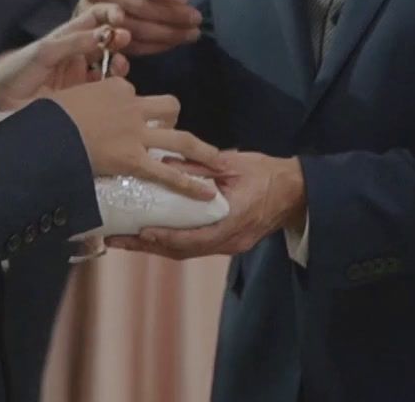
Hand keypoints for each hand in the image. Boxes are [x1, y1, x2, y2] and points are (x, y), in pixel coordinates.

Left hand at [0, 5, 131, 110]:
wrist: (3, 102)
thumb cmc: (18, 70)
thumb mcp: (45, 50)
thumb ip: (75, 41)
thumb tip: (106, 33)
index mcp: (68, 36)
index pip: (95, 18)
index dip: (109, 14)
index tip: (119, 17)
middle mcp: (78, 53)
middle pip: (108, 41)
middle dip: (119, 38)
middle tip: (123, 39)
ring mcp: (81, 75)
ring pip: (110, 64)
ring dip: (119, 62)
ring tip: (118, 64)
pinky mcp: (83, 96)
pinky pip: (105, 88)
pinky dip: (113, 85)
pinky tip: (111, 84)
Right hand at [48, 78, 222, 200]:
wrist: (42, 132)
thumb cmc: (43, 119)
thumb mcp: (60, 100)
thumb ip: (73, 103)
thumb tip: (66, 111)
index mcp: (113, 88)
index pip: (132, 93)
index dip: (130, 108)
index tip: (122, 120)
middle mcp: (131, 105)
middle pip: (166, 106)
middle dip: (172, 119)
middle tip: (170, 134)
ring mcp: (135, 132)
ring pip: (179, 137)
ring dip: (201, 150)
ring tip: (217, 161)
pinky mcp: (133, 158)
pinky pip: (167, 172)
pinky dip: (189, 183)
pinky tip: (205, 192)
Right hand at [78, 0, 201, 55]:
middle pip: (136, 4)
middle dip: (170, 14)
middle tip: (196, 18)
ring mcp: (93, 16)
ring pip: (134, 28)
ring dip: (167, 33)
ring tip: (192, 33)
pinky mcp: (100, 38)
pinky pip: (131, 45)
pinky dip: (157, 46)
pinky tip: (176, 42)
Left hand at [107, 151, 305, 258]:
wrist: (296, 192)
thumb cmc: (267, 174)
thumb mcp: (235, 164)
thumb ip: (201, 167)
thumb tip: (165, 163)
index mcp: (233, 221)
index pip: (194, 237)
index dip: (166, 237)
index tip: (142, 232)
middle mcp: (229, 241)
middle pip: (183, 251)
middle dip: (148, 247)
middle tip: (118, 240)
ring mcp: (229, 245)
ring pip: (186, 252)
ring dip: (155, 247)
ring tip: (126, 240)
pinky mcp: (227, 243)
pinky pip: (194, 247)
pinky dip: (171, 243)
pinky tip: (152, 235)